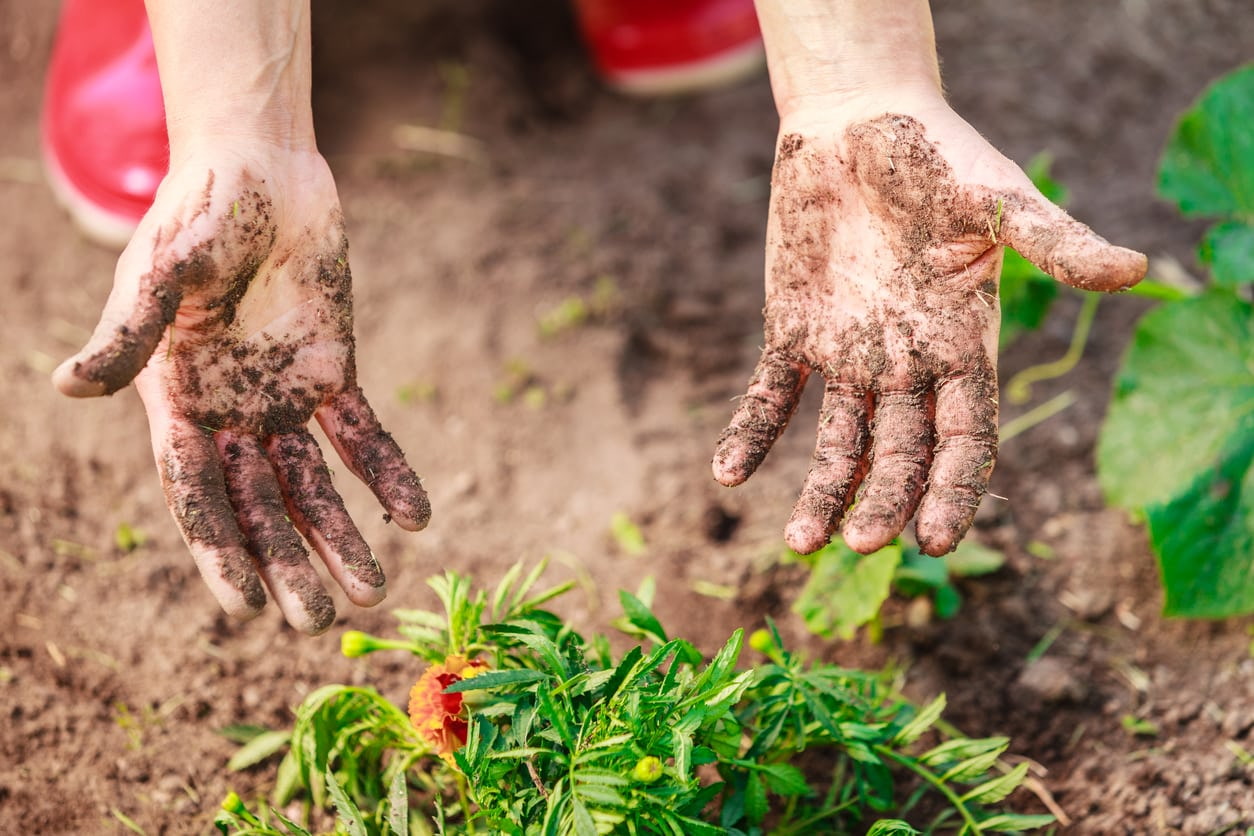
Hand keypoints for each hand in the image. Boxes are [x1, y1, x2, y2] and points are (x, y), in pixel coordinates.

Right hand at [54, 148, 429, 633]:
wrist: (263, 170)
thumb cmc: (199, 215)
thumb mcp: (160, 274)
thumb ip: (128, 334)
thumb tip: (68, 385)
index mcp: (176, 403)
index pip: (197, 495)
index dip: (220, 551)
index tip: (247, 609)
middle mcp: (229, 413)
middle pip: (260, 508)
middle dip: (289, 564)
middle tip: (321, 622)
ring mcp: (281, 398)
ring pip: (313, 487)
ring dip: (342, 538)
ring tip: (373, 593)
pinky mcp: (331, 374)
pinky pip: (362, 437)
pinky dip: (386, 475)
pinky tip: (415, 518)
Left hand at [713, 103, 1145, 556]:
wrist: (855, 118)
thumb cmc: (936, 152)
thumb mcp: (995, 196)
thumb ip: (1053, 240)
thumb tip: (1138, 270)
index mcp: (963, 344)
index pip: (964, 438)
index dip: (952, 489)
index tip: (933, 538)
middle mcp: (907, 363)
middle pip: (900, 453)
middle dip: (883, 500)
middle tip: (861, 544)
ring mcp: (848, 354)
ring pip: (839, 441)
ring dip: (822, 490)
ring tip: (799, 541)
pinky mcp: (792, 333)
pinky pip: (770, 395)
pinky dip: (751, 433)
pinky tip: (728, 473)